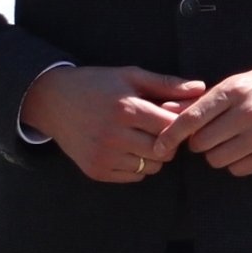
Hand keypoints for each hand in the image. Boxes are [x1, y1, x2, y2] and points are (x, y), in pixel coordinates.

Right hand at [21, 64, 202, 184]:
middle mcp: (114, 135)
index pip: (171, 127)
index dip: (179, 124)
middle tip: (158, 130)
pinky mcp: (96, 170)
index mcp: (125, 109)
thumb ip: (166, 84)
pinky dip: (136, 166)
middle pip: (164, 151)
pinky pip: (133, 176)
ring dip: (153, 155)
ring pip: (151, 166)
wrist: (51, 101)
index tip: (173, 118)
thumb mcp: (129, 76)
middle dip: (168, 142)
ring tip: (140, 139)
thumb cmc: (95, 85)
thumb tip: (200, 88)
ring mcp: (103, 155)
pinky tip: (125, 149)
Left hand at [161, 62, 251, 176]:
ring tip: (229, 141)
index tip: (159, 145)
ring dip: (216, 154)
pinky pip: (238, 170)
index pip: (191, 119)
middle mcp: (247, 113)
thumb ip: (198, 101)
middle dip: (198, 142)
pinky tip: (245, 148)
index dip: (171, 135)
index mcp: (233, 91)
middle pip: (200, 143)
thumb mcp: (231, 85)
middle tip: (210, 134)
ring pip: (216, 159)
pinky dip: (236, 163)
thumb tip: (164, 111)